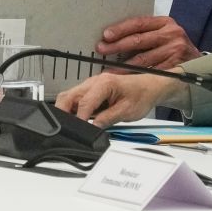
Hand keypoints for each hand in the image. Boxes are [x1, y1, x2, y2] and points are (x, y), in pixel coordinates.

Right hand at [55, 70, 181, 126]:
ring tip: (68, 124)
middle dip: (62, 110)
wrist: (148, 87)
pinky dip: (72, 108)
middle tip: (62, 126)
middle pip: (69, 95)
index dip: (79, 117)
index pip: (85, 102)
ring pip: (69, 95)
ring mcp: (90, 85)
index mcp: (104, 84)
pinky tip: (75, 118)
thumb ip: (108, 118)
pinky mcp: (90, 90)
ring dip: (66, 109)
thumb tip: (94, 126)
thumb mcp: (127, 111)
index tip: (77, 128)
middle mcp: (93, 82)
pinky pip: (75, 98)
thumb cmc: (141, 95)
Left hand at [96, 15, 199, 69]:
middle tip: (101, 50)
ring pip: (144, 59)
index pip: (138, 23)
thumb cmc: (171, 45)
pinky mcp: (177, 67)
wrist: (196, 61)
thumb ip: (143, 32)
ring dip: (124, 65)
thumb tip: (111, 37)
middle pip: (139, 40)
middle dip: (117, 46)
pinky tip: (126, 78)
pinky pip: (153, 72)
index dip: (121, 29)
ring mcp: (176, 51)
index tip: (106, 35)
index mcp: (164, 22)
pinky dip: (138, 76)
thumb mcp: (161, 33)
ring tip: (109, 69)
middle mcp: (172, 34)